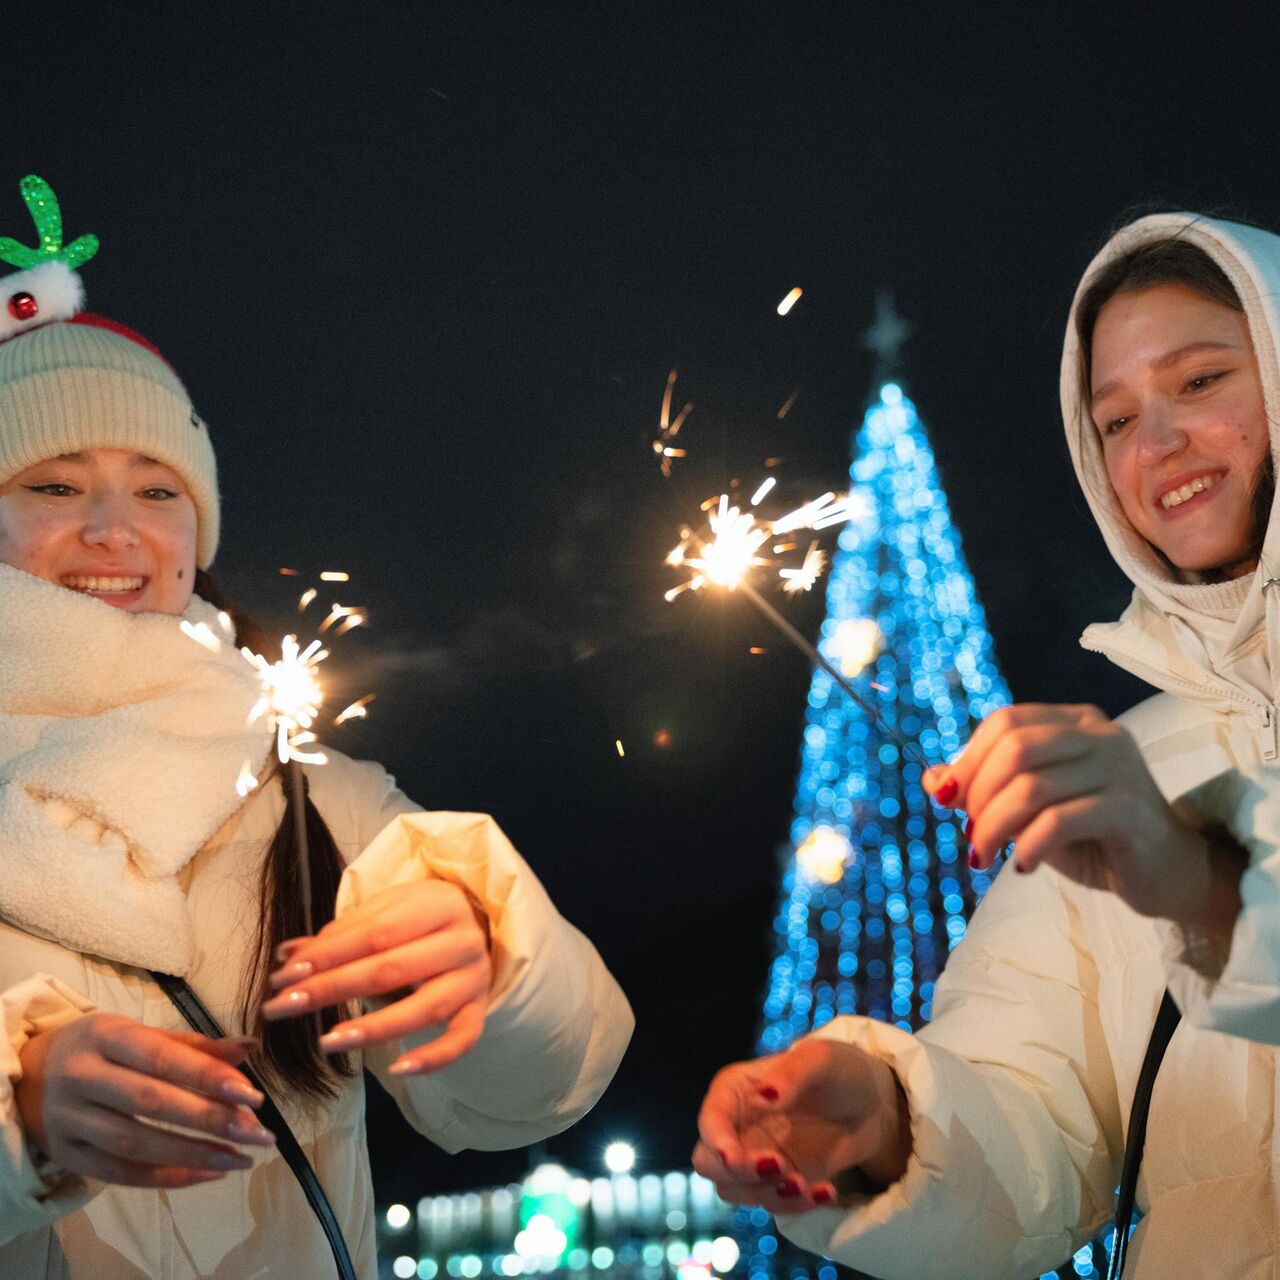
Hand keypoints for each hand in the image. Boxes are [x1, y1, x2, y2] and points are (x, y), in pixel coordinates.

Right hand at [15, 1014, 274, 1189]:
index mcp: (105, 1036)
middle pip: (151, 1103)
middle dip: (210, 1119)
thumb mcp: (139, 1034)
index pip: (161, 1058)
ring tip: (240, 1159)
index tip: (252, 1095)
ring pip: (135, 1144)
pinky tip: (207, 1174)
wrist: (31, 1073)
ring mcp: (70, 1120)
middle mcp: (82, 1077)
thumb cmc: (101, 1048)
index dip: (208, 1076)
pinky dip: (166, 1177)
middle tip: (258, 1133)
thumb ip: (193, 1046)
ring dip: (194, 1154)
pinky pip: (120, 1173)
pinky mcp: (67, 1155)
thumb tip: (249, 1049)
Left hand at [262, 878, 491, 1074]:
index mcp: (439, 903)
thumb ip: (340, 933)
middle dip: (332, 990)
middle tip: (285, 1007)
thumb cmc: (420, 918)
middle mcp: (462, 940)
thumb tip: (288, 956)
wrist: (476, 922)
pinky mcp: (480, 1009)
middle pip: (391, 969)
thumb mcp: (387, 910)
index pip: (375, 933)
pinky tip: (397, 1069)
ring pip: (425, 1008)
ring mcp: (474, 977)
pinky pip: (463, 1039)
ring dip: (373, 1028)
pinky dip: (434, 1057)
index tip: (285, 976)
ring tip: (327, 1042)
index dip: (328, 955)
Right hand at [691, 1037, 909, 1213]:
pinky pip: (773, 1204)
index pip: (710, 1118)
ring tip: (806, 1184)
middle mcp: (737, 1126)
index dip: (715, 1139)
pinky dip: (797, 1205)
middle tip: (778, 1166)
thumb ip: (791, 1074)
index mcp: (736, 1090)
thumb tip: (762, 1097)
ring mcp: (755, 1157)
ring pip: (736, 1190)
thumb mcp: (821, 1060)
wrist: (871, 1104)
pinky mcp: (778, 1182)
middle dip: (737, 1172)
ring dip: (768, 1194)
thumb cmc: (839, 1069)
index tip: (734, 1157)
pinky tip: (826, 1191)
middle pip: (708, 1162)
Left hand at [925, 703, 1223, 921]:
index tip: (949, 801)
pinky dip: (1029, 845)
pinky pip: (1059, 820)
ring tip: (984, 856)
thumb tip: (933, 780)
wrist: (1165, 874)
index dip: (968, 760)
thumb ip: (987, 789)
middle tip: (972, 834)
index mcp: (1075, 721)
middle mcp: (1100, 733)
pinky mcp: (1130, 808)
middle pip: (1014, 748)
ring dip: (993, 827)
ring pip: (1031, 787)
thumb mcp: (1031, 809)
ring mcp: (1119, 767)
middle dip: (977, 795)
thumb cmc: (1093, 837)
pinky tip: (1024, 865)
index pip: (1005, 722)